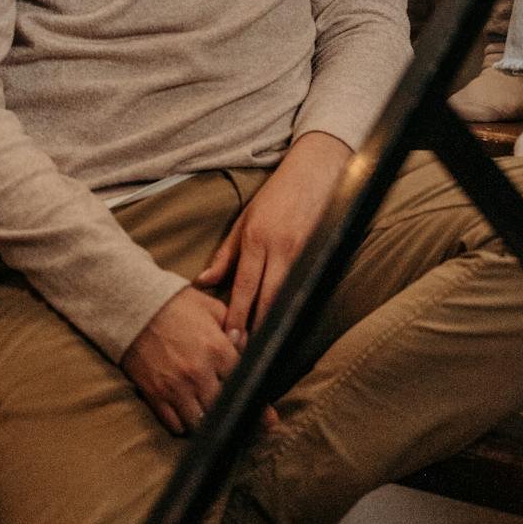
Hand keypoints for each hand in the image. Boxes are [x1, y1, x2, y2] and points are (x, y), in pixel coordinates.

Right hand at [122, 285, 243, 435]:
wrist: (134, 307)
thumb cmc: (176, 304)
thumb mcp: (211, 307)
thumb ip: (234, 325)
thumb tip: (248, 344)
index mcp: (217, 349)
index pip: (244, 383)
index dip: (258, 400)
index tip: (268, 418)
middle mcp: (199, 373)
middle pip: (224, 409)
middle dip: (235, 417)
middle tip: (246, 428)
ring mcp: (176, 387)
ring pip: (200, 423)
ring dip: (208, 423)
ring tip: (214, 421)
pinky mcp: (155, 396)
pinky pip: (175, 425)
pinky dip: (184, 426)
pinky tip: (189, 417)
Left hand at [195, 131, 351, 336]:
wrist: (316, 170)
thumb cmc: (277, 195)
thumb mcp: (245, 220)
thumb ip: (225, 255)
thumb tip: (202, 282)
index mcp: (256, 239)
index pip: (244, 287)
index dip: (237, 316)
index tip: (230, 340)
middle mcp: (279, 248)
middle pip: (266, 299)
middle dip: (256, 328)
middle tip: (245, 353)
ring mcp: (302, 252)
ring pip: (286, 297)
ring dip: (274, 321)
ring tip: (263, 345)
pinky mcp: (319, 253)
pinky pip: (304, 286)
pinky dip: (294, 305)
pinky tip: (287, 321)